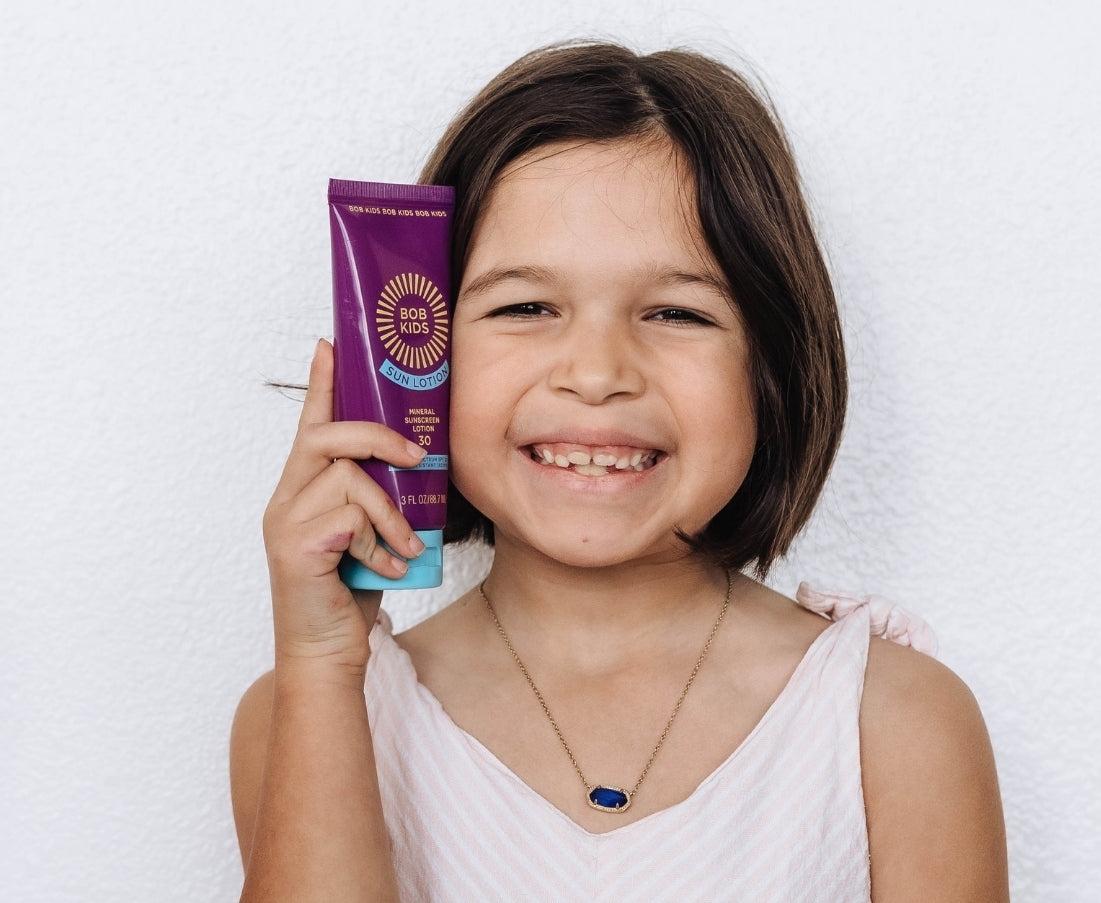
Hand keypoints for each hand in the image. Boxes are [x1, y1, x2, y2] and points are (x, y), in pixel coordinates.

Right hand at [262, 339, 426, 676]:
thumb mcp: (372, 532)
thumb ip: (379, 497)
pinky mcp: (295, 548)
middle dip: (378, 436)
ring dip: (391, 511)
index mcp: (304, 488)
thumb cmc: (352, 589)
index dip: (321, 383)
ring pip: (348, 478)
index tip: (330, 344)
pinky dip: (379, 543)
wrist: (327, 651)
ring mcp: (285, 522)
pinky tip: (388, 569)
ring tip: (407, 546)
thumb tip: (420, 463)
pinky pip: (350, 519)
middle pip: (327, 436)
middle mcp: (286, 497)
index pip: (312, 423)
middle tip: (417, 454)